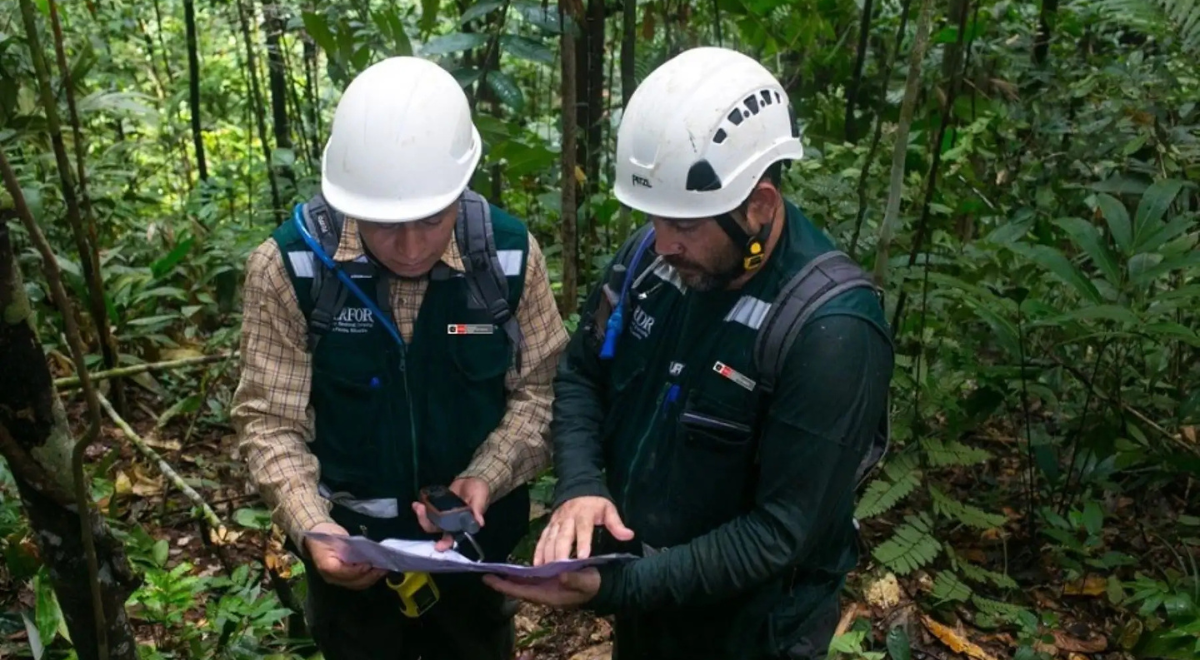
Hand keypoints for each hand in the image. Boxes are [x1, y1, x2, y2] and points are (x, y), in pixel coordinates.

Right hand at [304, 522, 386, 589]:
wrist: (317, 540)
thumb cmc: (326, 536)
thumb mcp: (336, 537)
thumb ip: (349, 546)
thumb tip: (365, 551)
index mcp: (326, 565)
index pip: (342, 572)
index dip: (357, 570)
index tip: (369, 564)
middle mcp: (331, 577)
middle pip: (353, 582)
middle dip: (369, 576)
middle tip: (383, 567)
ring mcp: (337, 580)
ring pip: (357, 584)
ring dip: (372, 578)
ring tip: (383, 569)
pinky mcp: (344, 579)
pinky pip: (357, 582)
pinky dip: (369, 578)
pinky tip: (378, 571)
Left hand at [412, 477, 489, 551]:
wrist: (474, 479)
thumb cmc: (480, 491)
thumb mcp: (480, 498)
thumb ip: (478, 509)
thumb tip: (480, 523)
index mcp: (462, 525)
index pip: (453, 538)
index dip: (445, 544)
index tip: (437, 546)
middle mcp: (451, 523)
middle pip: (436, 529)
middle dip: (426, 522)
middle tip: (421, 510)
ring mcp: (443, 515)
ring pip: (430, 521)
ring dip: (422, 516)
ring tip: (417, 505)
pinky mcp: (438, 506)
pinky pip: (428, 510)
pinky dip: (421, 508)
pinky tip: (418, 502)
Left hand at [482, 568, 600, 608]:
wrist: (600, 585)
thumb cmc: (593, 585)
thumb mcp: (586, 582)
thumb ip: (574, 579)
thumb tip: (561, 575)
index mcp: (549, 595)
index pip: (522, 591)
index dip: (505, 586)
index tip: (489, 579)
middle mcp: (543, 592)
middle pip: (518, 588)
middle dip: (503, 582)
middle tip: (486, 573)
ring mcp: (545, 587)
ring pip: (523, 583)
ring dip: (510, 577)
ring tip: (497, 568)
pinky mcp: (549, 581)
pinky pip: (531, 578)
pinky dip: (521, 573)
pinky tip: (515, 567)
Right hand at [534, 496, 633, 565]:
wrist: (577, 487)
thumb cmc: (595, 504)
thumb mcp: (608, 509)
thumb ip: (616, 524)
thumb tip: (629, 535)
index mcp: (584, 514)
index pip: (583, 529)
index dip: (583, 543)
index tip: (582, 557)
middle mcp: (567, 518)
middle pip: (563, 536)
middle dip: (561, 552)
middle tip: (561, 569)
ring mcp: (556, 522)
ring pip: (550, 538)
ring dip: (548, 554)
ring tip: (547, 570)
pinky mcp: (549, 526)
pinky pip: (542, 538)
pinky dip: (538, 551)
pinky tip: (536, 565)